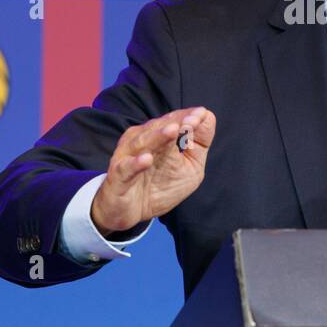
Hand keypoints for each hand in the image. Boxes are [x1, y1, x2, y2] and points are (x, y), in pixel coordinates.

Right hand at [90, 106, 216, 234]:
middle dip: (176, 123)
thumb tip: (208, 116)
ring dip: (158, 137)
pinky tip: (146, 159)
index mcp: (157, 136)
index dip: (187, 117)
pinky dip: (136, 163)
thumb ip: (199, 143)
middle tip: (193, 120)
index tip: (202, 114)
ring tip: (173, 130)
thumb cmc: (160, 185)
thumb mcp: (189, 166)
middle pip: (158, 127)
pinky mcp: (118, 177)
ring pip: (142, 143)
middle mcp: (140, 141)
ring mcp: (127, 157)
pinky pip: (126, 168)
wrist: (132, 213)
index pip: (173, 121)